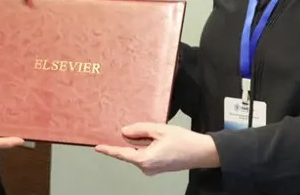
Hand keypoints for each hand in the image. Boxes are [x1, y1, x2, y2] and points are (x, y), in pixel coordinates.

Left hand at [94, 123, 219, 174]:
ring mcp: (152, 169)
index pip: (121, 154)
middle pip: (131, 151)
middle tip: (147, 130)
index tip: (97, 147)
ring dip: (143, 142)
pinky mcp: (157, 167)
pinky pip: (146, 154)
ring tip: (159, 134)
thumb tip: (124, 132)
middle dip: (133, 140)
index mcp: (145, 159)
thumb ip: (139, 130)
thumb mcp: (159, 130)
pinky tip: (159, 139)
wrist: (202, 152)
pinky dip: (147, 146)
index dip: (109, 149)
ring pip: (139, 152)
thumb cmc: (183, 141)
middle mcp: (146, 167)